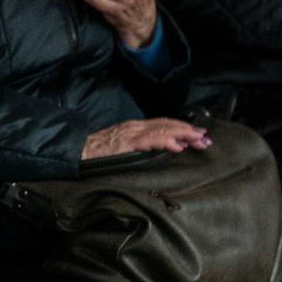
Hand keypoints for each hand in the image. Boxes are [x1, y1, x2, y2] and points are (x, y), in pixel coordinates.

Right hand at [81, 118, 210, 159]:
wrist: (75, 154)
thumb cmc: (96, 157)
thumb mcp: (121, 152)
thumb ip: (138, 152)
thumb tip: (159, 157)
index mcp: (134, 129)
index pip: (163, 125)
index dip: (182, 129)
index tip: (198, 137)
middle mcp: (134, 127)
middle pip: (166, 124)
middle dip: (188, 131)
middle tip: (206, 139)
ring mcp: (130, 133)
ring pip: (162, 129)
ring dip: (183, 133)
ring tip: (199, 139)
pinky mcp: (125, 142)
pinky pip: (149, 139)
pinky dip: (165, 140)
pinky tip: (178, 145)